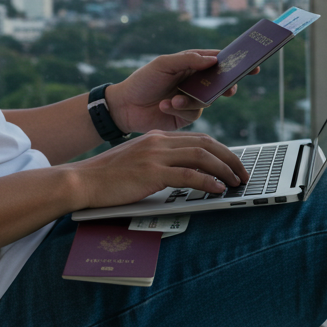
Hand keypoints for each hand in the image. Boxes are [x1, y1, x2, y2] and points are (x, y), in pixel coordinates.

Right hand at [66, 130, 250, 209]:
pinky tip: (218, 189)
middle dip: (230, 159)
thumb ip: (160, 162)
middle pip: (206, 144)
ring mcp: (155, 155)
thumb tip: (185, 175)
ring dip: (224, 170)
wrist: (82, 181)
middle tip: (243, 173)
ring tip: (236, 182)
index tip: (232, 164)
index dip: (221, 151)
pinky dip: (207, 181)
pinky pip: (188, 175)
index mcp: (157, 137)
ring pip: (202, 157)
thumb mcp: (138, 162)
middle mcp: (159, 141)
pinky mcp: (151, 172)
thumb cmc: (108, 177)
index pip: (199, 139)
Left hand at [107, 49, 259, 132]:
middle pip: (220, 82)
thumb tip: (213, 59)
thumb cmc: (142, 81)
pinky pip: (194, 114)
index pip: (217, 61)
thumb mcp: (163, 64)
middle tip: (230, 88)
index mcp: (191, 64)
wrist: (125, 107)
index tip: (252, 65)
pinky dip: (181, 110)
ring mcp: (191, 99)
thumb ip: (188, 60)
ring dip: (190, 101)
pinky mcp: (186, 116)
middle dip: (226, 85)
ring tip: (172, 100)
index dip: (235, 62)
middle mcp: (194, 82)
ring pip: (207, 101)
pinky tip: (165, 106)